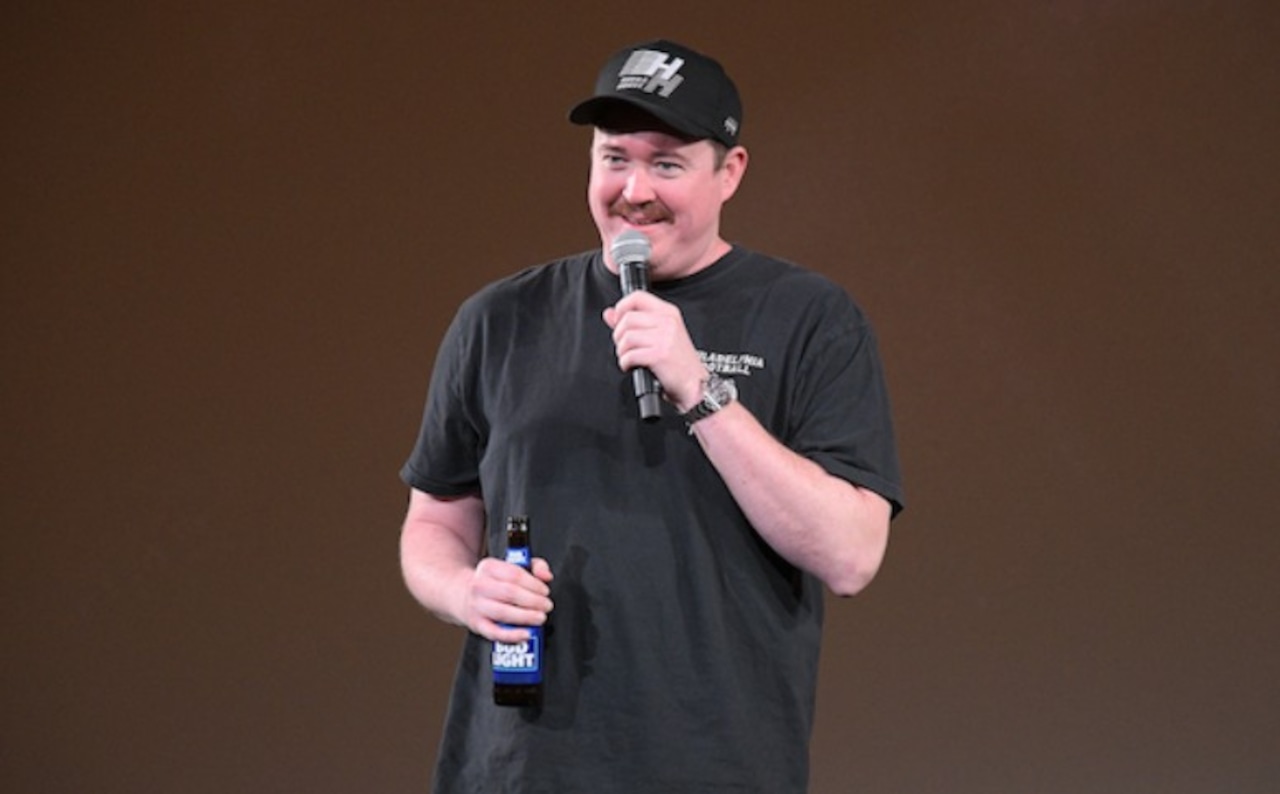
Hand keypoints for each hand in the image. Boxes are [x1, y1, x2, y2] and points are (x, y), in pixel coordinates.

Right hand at [461, 557, 553, 642]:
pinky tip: (525, 634)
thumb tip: (546, 576)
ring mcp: (477, 606)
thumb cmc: (494, 582)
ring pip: (503, 613)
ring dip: (526, 617)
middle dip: (533, 601)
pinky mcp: (477, 624)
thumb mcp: (512, 566)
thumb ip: (535, 567)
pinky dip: (512, 635)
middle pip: (510, 593)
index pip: (514, 575)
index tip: (545, 591)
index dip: (534, 584)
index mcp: (489, 567)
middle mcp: (480, 585)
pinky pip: (495, 632)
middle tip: (546, 606)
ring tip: (540, 618)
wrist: (463, 594)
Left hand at [602, 291, 706, 411]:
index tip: (618, 320)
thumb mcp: (659, 335)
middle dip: (619, 335)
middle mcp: (668, 322)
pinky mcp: (659, 354)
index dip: (621, 307)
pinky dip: (625, 363)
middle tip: (625, 346)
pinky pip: (630, 355)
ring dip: (622, 351)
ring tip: (629, 357)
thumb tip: (609, 314)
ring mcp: (664, 338)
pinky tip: (631, 366)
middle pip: (627, 319)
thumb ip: (633, 322)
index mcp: (669, 313)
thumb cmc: (678, 361)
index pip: (637, 297)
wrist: (694, 383)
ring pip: (626, 337)